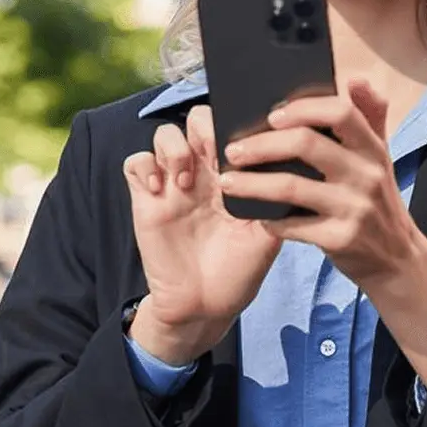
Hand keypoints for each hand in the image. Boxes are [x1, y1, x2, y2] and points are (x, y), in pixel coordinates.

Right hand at [122, 105, 282, 364]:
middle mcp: (204, 172)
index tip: (248, 141)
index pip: (233, 126)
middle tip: (216, 156)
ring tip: (187, 182)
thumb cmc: (240, 268)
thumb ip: (276, 198)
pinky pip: (135, 162)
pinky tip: (161, 189)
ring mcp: (173, 184)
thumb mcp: (268, 232)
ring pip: (165, 134)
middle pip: (198, 119)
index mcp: (235, 173)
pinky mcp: (146, 200)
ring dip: (175, 148)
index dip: (237, 123)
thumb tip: (291, 163)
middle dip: (205, 127)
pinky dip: (145, 166)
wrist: (208, 306)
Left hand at [219, 81, 417, 287]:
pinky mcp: (340, 239)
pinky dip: (270, 219)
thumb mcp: (381, 157)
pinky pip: (292, 225)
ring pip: (291, 186)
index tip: (273, 115)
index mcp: (373, 148)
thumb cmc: (379, 200)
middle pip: (306, 144)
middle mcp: (366, 174)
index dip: (304, 108)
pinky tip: (256, 216)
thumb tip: (354, 79)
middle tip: (234, 150)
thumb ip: (369, 117)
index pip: (341, 112)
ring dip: (252, 183)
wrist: (397, 258)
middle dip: (262, 144)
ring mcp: (354, 208)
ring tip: (227, 182)